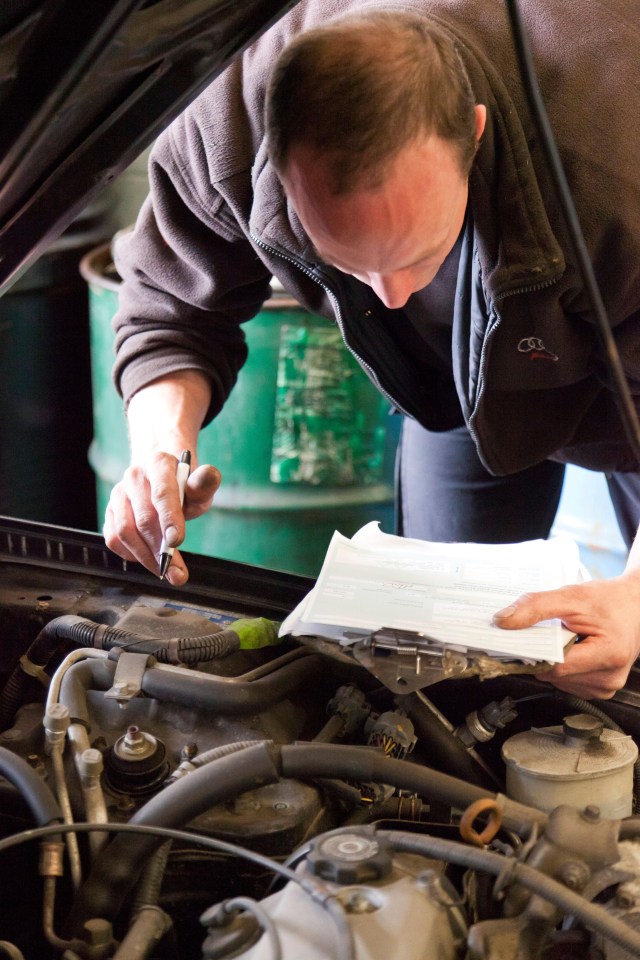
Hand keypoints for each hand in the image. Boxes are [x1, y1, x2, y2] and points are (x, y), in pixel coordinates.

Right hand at [103, 451, 220, 584]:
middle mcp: (134, 477)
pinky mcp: (110, 512)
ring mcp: (118, 494)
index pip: (162, 493)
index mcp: (158, 464)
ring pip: (125, 532)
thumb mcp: (199, 485)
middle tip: (177, 572)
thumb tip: (211, 475)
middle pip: (144, 518)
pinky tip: (148, 559)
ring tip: (165, 570)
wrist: (161, 476)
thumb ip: (204, 484)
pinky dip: (130, 554)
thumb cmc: (183, 485)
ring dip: (146, 557)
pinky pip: (113, 539)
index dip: (169, 518)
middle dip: (161, 550)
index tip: (177, 542)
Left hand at [492, 571, 639, 698]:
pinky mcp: (601, 689)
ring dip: (554, 661)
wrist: (634, 605)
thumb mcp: (571, 596)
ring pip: (559, 682)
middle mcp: (610, 677)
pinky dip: (563, 666)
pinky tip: (572, 649)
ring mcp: (606, 686)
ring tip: (567, 638)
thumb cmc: (608, 600)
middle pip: (555, 675)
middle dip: (544, 654)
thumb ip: (536, 607)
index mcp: (609, 654)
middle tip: (550, 632)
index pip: (556, 666)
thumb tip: (503, 621)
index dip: (534, 652)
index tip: (518, 640)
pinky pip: (567, 682)